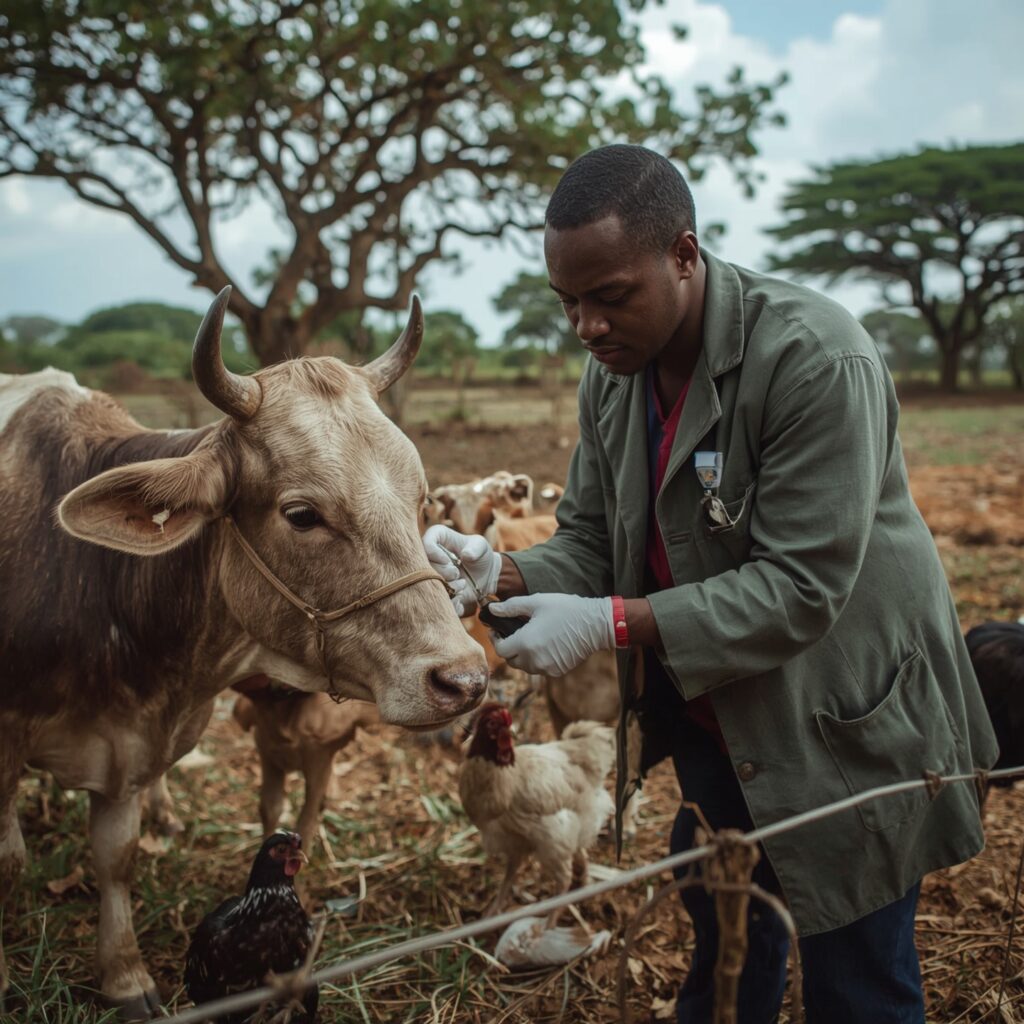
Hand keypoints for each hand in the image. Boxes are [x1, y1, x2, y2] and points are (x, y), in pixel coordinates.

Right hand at [422, 524, 501, 614]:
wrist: (486, 575)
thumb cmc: (480, 554)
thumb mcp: (481, 546)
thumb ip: (476, 548)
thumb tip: (466, 555)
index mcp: (438, 539)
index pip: (425, 543)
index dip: (433, 553)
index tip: (448, 561)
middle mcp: (429, 557)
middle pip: (423, 566)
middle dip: (442, 573)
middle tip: (456, 574)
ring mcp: (431, 575)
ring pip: (428, 584)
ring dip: (447, 586)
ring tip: (462, 584)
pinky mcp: (437, 591)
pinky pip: (436, 599)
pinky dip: (450, 599)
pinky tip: (461, 594)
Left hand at [488, 593, 613, 676]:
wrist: (595, 624)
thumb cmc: (566, 609)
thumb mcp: (537, 602)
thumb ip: (511, 607)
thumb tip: (492, 609)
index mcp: (526, 643)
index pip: (500, 649)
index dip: (496, 639)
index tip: (497, 630)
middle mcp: (534, 660)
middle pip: (510, 660)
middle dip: (509, 648)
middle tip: (513, 633)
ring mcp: (546, 668)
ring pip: (524, 666)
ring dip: (522, 655)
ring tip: (529, 638)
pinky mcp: (557, 671)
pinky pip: (539, 668)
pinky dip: (537, 660)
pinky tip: (544, 645)